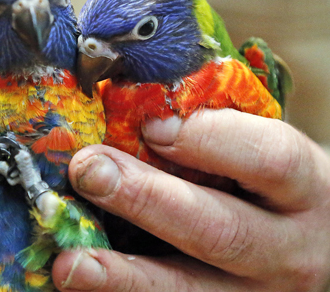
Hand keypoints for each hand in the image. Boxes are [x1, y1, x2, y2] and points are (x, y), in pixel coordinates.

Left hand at [52, 109, 329, 290]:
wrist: (315, 244)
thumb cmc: (275, 186)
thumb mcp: (266, 152)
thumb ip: (217, 132)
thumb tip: (133, 103)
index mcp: (306, 187)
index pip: (269, 160)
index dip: (207, 139)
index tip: (151, 125)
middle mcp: (291, 249)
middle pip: (220, 230)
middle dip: (147, 199)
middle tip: (89, 171)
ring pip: (188, 288)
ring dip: (124, 275)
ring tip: (70, 262)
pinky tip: (83, 283)